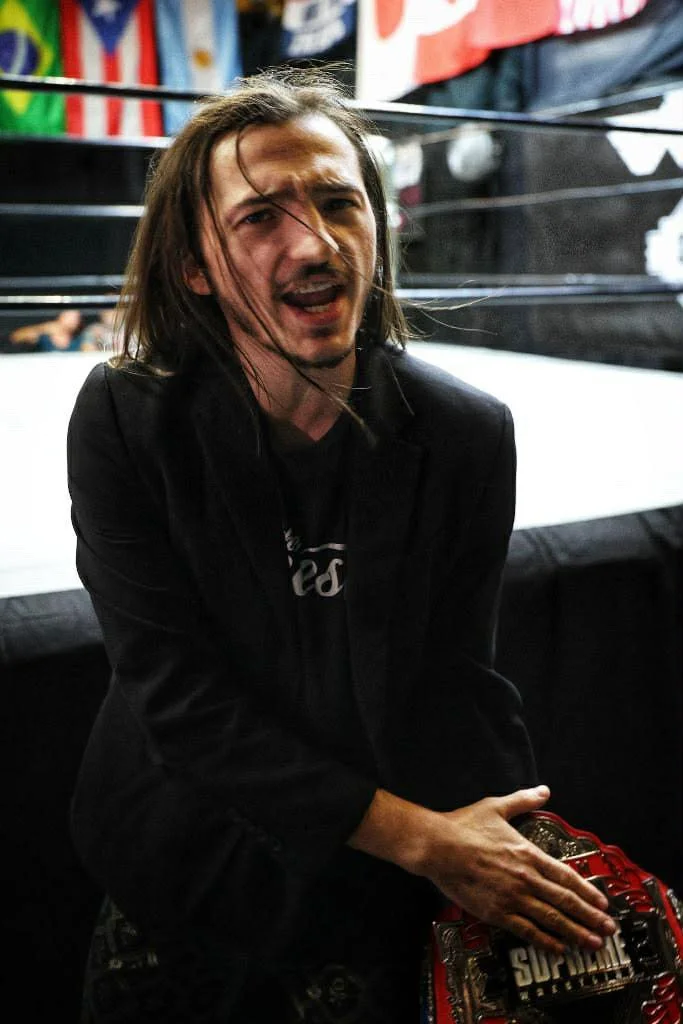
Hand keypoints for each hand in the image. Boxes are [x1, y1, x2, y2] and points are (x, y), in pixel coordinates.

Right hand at [423, 785, 614, 953]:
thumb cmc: (463, 826)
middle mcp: (525, 877)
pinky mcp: (495, 912)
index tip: (603, 903)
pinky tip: (558, 948)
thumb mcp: (496, 806)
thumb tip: (543, 791)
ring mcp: (511, 897)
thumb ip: (523, 801)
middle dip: (590, 917)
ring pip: (550, 919)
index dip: (587, 892)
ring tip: (592, 943)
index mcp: (527, 853)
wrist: (437, 846)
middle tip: (608, 930)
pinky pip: (526, 930)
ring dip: (575, 932)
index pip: (566, 876)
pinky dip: (544, 940)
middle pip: (565, 901)